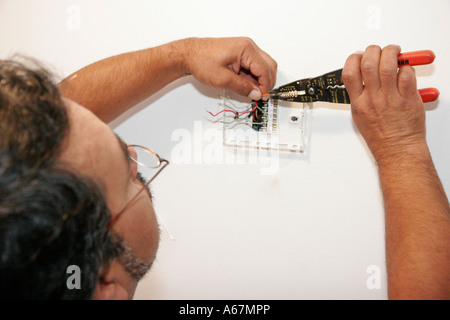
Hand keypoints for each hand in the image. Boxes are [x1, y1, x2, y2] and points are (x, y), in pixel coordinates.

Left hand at [182, 37, 276, 99]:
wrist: (188, 54)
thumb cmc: (201, 61)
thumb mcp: (223, 79)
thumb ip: (242, 87)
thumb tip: (256, 94)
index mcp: (246, 49)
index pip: (265, 69)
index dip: (265, 86)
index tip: (262, 97)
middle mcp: (248, 46)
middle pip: (268, 65)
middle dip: (266, 82)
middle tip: (259, 95)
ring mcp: (245, 48)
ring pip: (262, 66)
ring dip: (258, 79)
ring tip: (247, 90)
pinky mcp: (240, 53)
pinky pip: (253, 65)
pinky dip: (252, 76)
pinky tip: (243, 83)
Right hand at [342, 45, 426, 163]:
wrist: (397, 150)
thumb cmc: (380, 137)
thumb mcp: (360, 116)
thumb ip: (360, 95)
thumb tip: (364, 76)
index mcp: (359, 102)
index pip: (349, 72)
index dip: (353, 58)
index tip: (359, 55)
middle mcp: (373, 98)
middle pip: (368, 63)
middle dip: (373, 50)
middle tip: (379, 51)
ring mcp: (390, 98)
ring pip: (388, 65)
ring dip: (392, 52)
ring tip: (395, 52)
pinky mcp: (408, 99)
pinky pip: (407, 75)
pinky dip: (407, 67)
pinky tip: (405, 70)